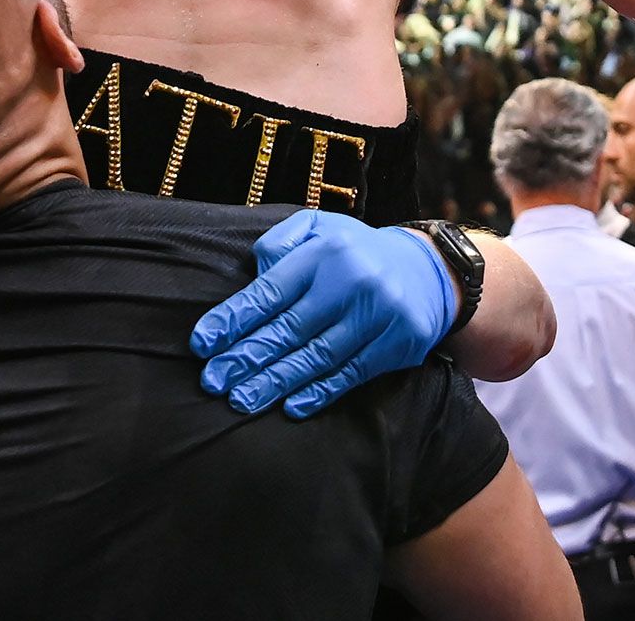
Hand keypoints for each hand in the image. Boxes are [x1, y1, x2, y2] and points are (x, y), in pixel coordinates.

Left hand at [189, 211, 457, 419]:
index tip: (203, 343)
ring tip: (242, 400)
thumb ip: (282, 242)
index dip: (234, 319)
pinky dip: (320, 392)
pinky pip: (351, 373)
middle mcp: (352, 280)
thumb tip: (253, 273)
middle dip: (246, 358)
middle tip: (214, 381)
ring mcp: (379, 313)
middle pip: (289, 328)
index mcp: (326, 250)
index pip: (270, 290)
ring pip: (317, 356)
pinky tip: (291, 406)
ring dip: (275, 382)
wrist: (431, 271)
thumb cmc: (357, 253)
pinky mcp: (398, 342)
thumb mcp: (321, 229)